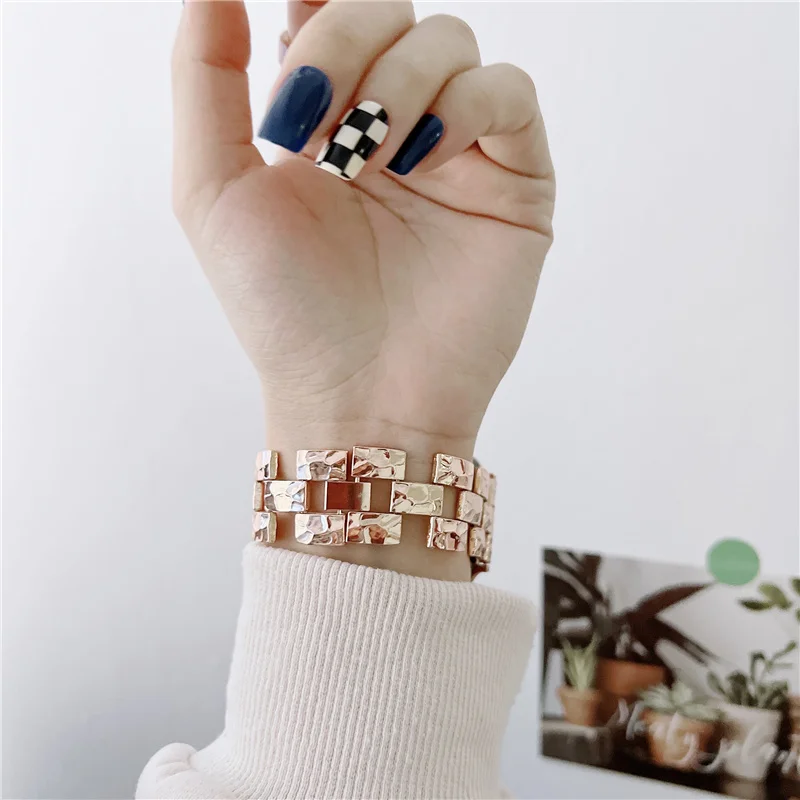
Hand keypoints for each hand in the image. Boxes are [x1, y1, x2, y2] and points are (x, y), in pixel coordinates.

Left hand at [172, 0, 553, 457]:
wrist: (361, 397)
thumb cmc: (286, 310)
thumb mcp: (213, 190)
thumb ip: (205, 79)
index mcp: (326, 117)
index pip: (325, 9)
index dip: (314, 8)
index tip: (289, 40)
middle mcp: (392, 122)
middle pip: (387, 9)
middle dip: (342, 45)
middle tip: (312, 128)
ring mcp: (456, 149)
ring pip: (448, 39)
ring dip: (397, 84)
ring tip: (365, 163)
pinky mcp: (513, 178)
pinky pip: (508, 91)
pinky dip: (464, 106)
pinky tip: (421, 159)